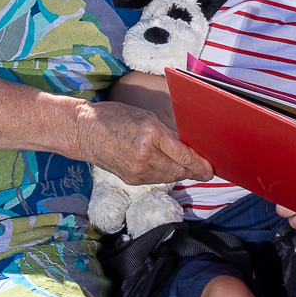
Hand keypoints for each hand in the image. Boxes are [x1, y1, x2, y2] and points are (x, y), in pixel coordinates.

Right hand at [72, 99, 211, 185]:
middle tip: (206, 170)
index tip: (210, 169)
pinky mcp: (131, 179)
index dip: (200, 164)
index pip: (183, 154)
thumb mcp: (145, 118)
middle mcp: (145, 154)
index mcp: (151, 134)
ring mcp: (137, 169)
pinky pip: (156, 179)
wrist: (85, 131)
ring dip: (181, 174)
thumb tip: (186, 148)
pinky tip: (171, 170)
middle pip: (179, 169)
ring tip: (190, 170)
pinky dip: (166, 175)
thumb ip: (166, 134)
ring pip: (169, 177)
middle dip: (194, 171)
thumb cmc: (116, 117)